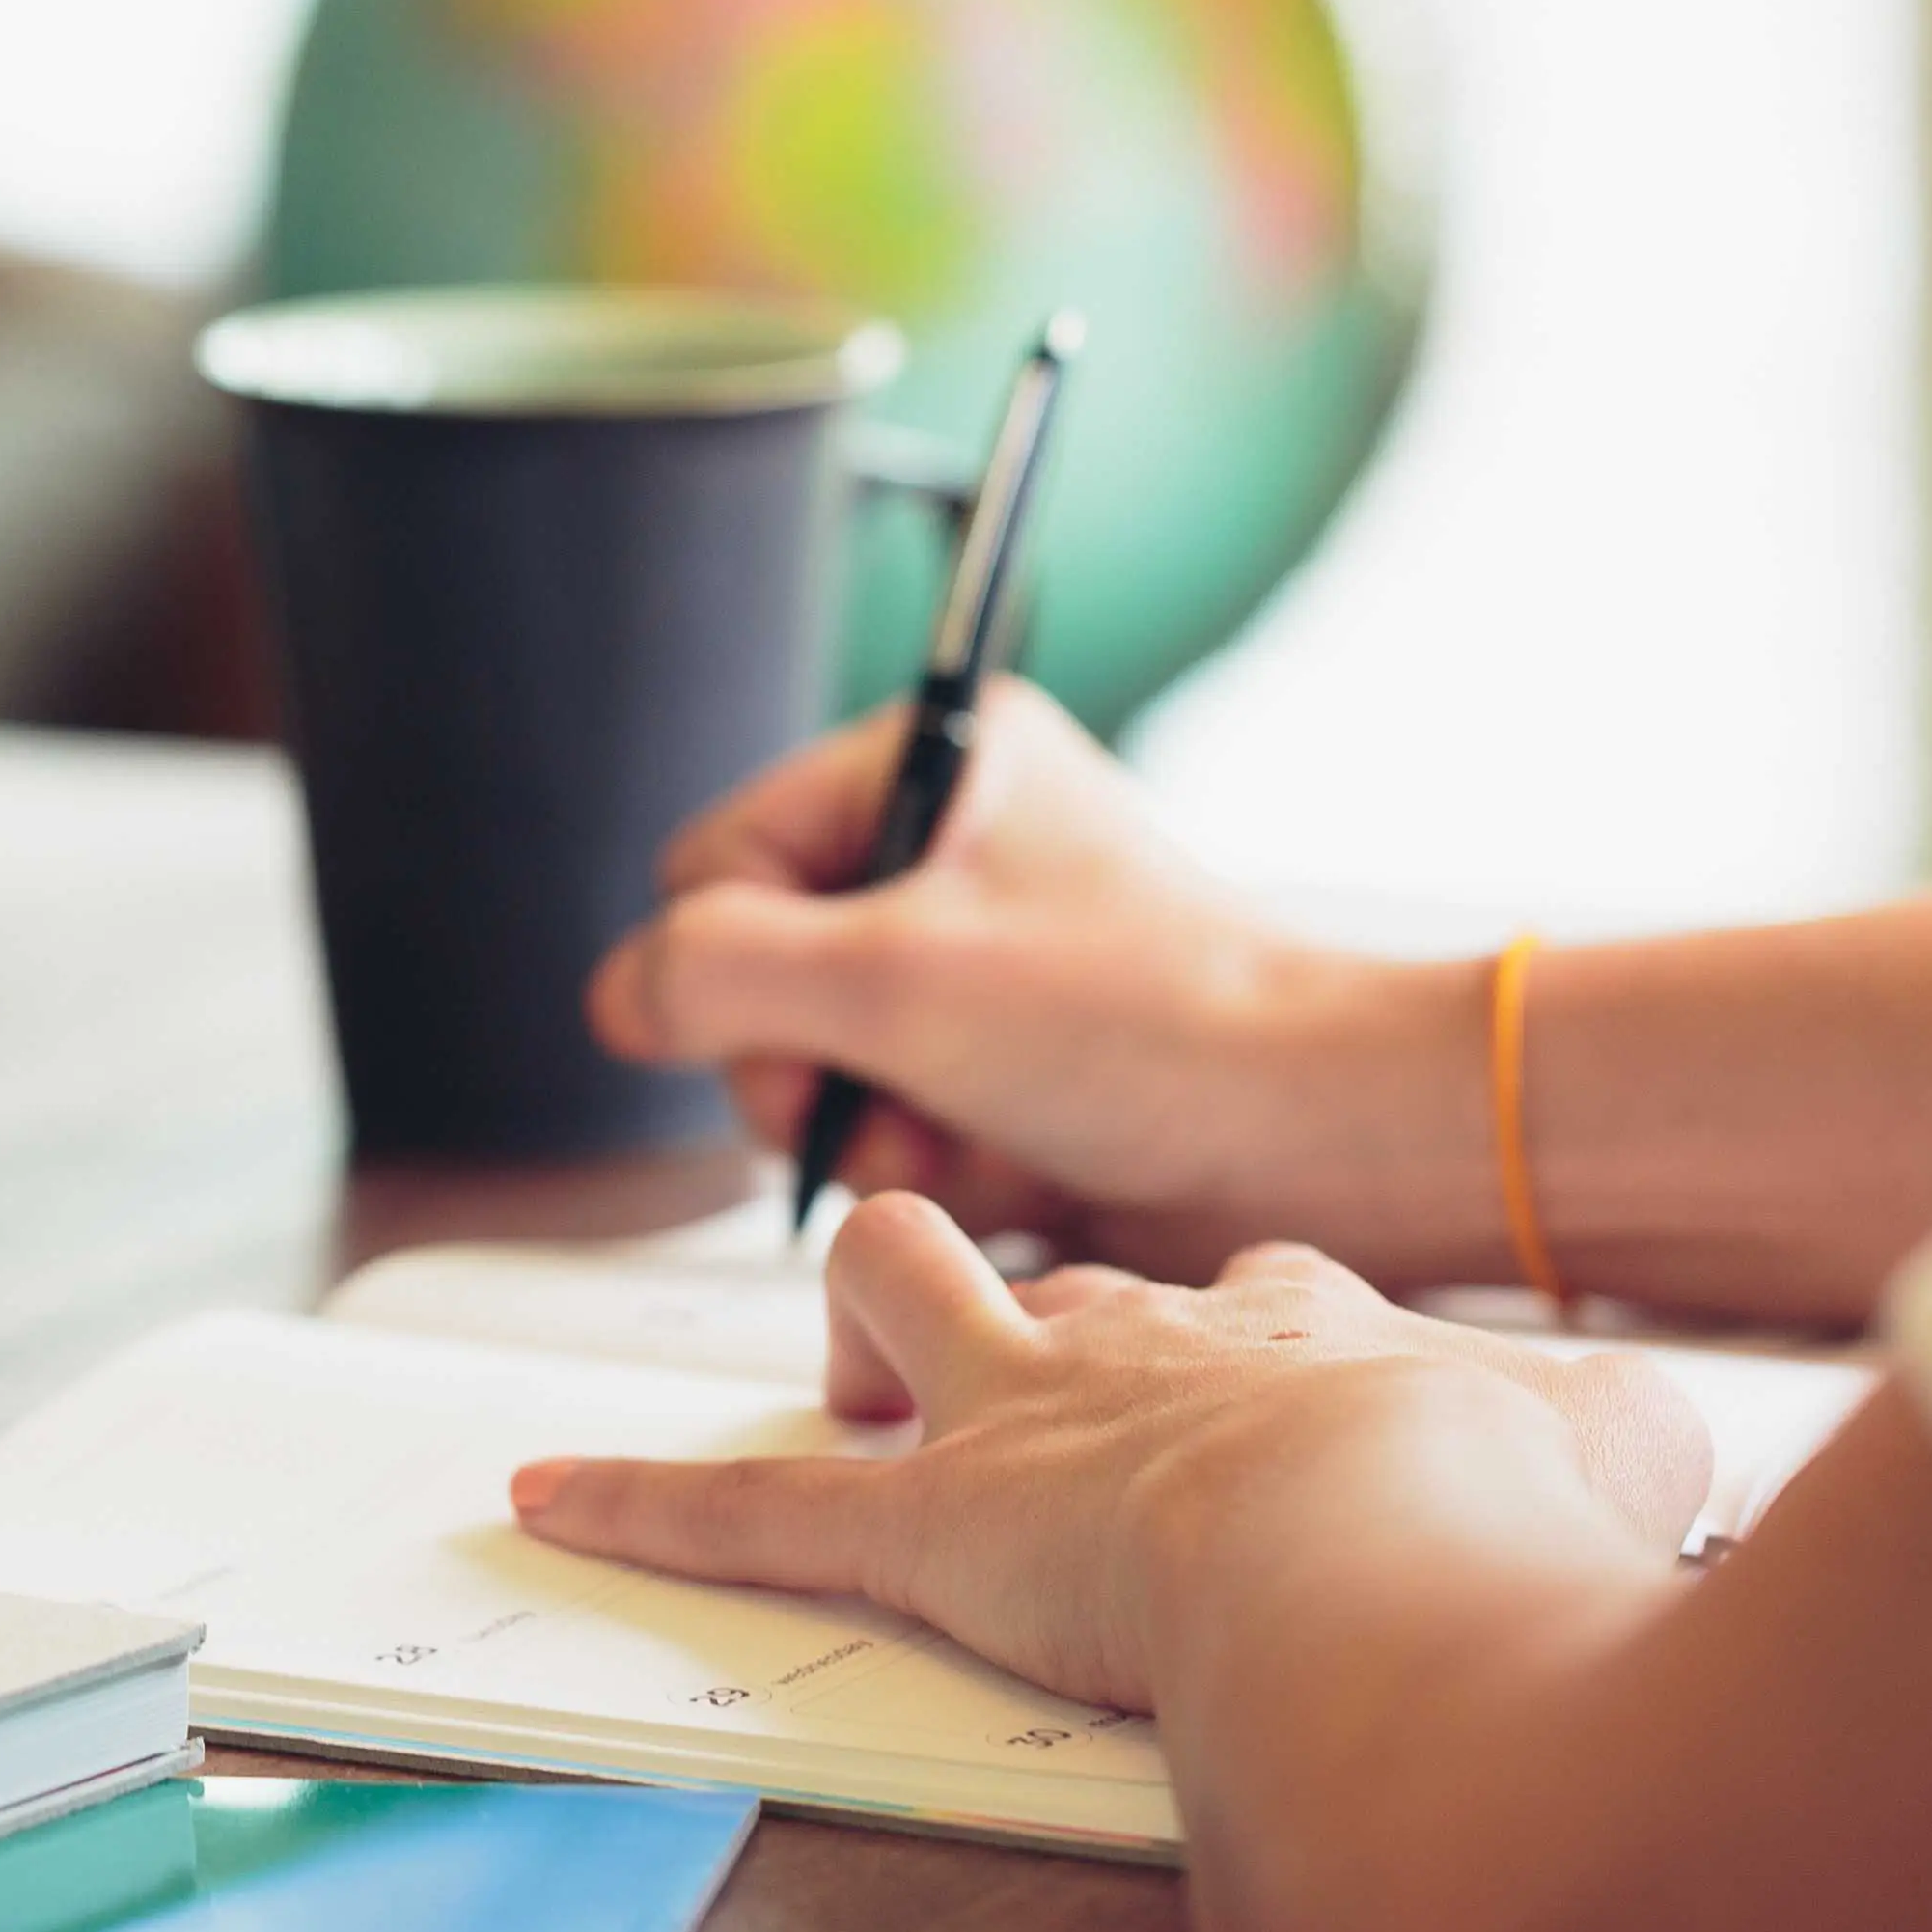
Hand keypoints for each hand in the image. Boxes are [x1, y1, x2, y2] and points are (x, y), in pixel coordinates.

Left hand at [510, 1195, 1711, 1717]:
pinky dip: (642, 1505)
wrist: (1402, 1537)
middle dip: (1039, 1302)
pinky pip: (754, 1516)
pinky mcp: (934, 1529)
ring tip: (862, 1393)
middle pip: (1063, 1271)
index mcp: (1308, 1328)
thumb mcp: (1627, 1459)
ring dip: (869, 1340)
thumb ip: (1626, 1457)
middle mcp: (1151, 1340)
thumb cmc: (1518, 1520)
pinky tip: (544, 1491)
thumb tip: (1663, 1467)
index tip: (1299, 1387)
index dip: (1263, 1338)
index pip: (1261, 1296)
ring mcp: (1029, 1422)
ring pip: (903, 1298)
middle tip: (1058, 1391)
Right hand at [585, 679, 1489, 1282]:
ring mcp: (974, 964)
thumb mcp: (893, 976)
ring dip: (859, 1124)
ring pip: (810, 1060)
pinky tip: (987, 1169)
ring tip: (947, 1142)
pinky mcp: (1003, 1063)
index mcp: (934, 762)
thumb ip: (718, 972)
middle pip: (752, 970)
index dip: (733, 963)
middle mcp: (948, 850)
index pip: (718, 860)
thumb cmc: (1147, 1022)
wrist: (1311, 1138)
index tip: (808, 1026)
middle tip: (880, 1099)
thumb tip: (620, 996)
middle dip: (803, 1063)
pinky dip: (918, 1160)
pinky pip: (884, 1117)